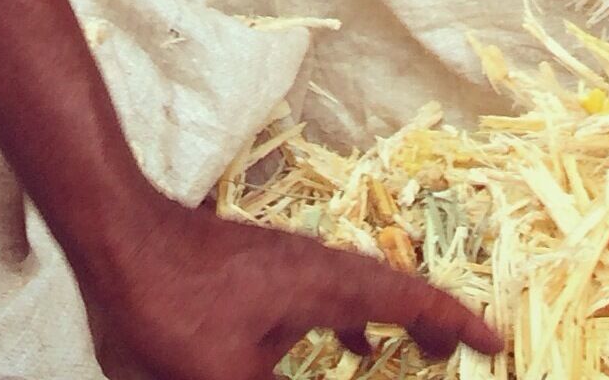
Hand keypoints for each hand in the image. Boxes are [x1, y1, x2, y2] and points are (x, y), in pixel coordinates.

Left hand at [82, 192, 501, 377]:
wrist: (115, 242)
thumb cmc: (169, 307)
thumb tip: (345, 366)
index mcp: (322, 284)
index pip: (407, 299)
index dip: (454, 322)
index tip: (494, 344)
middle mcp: (315, 267)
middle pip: (392, 290)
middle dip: (431, 322)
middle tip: (462, 351)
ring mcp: (285, 266)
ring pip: (357, 291)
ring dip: (390, 320)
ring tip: (412, 351)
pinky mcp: (257, 274)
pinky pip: (323, 296)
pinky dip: (348, 319)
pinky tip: (337, 346)